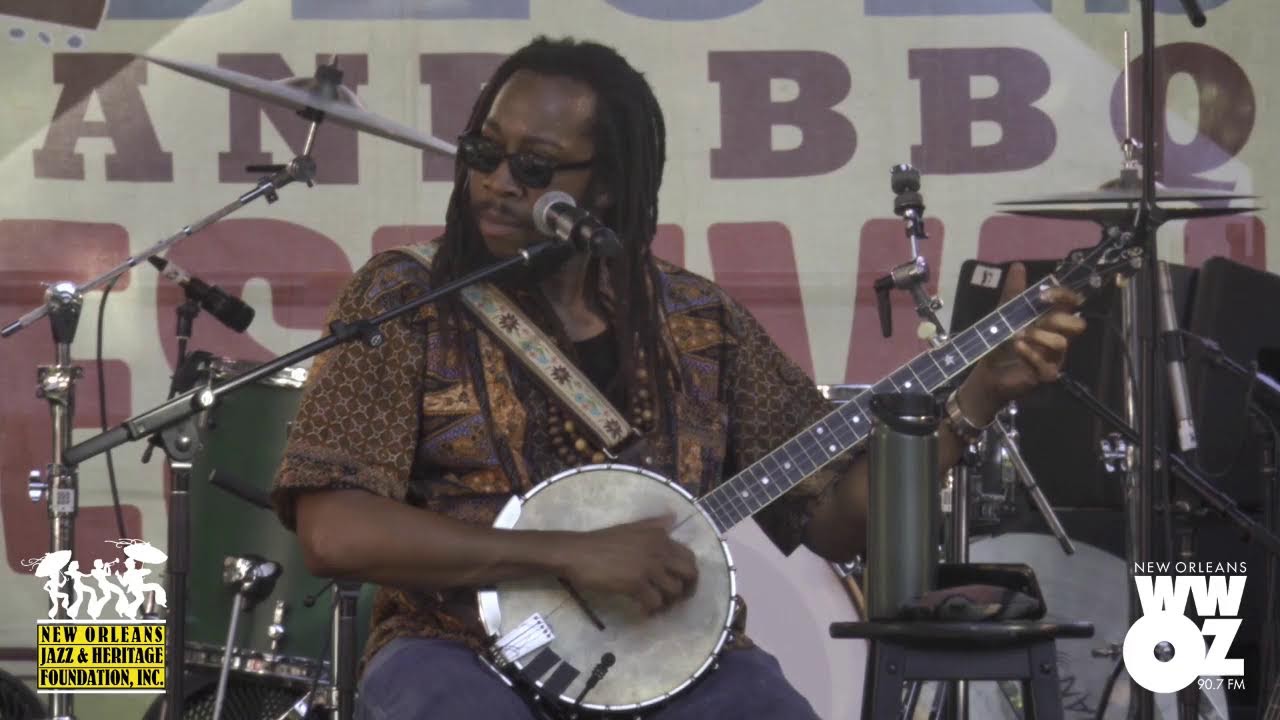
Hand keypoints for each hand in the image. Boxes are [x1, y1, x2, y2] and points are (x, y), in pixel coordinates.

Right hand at [556, 514, 698, 614]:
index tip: (682, 584)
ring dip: (668, 603)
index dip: (690, 574)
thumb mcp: (632, 527)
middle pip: (690, 574)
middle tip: (674, 600)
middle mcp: (658, 550)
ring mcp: (648, 567)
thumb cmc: (601, 541)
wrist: (577, 553)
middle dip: (687, 590)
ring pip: (674, 591)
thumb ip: (654, 524)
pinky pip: (654, 603)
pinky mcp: (635, 584)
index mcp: (659, 536)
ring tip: (656, 607)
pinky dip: (651, 611)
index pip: (689, 556)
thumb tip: (673, 517)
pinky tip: (643, 612)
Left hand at [959, 262, 1086, 422]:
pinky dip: (1031, 354)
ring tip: (1018, 336)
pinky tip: (1017, 347)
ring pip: (1062, 343)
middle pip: (1077, 325)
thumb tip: (1019, 265)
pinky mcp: (1045, 375)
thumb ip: (1013, 292)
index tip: (1044, 294)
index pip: (1072, 304)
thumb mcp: (1004, 313)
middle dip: (1057, 319)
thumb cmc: (999, 342)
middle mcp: (1058, 338)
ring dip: (1039, 336)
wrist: (986, 372)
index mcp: (1052, 320)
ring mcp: (1054, 358)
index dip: (1065, 296)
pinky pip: (1047, 364)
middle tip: (1034, 319)